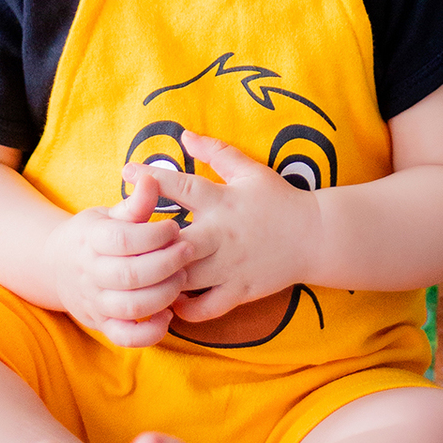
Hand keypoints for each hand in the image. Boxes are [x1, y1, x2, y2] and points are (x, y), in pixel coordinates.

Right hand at [49, 166, 196, 346]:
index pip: (123, 239)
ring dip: (163, 294)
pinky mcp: (102, 325)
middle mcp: (89, 273)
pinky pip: (126, 338)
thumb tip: (152, 179)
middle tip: (188, 251)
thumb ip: (135, 203)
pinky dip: (150, 332)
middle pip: (130, 275)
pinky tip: (168, 314)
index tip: (174, 228)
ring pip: (131, 307)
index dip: (154, 234)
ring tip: (181, 278)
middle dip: (166, 263)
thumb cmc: (95, 234)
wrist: (57, 266)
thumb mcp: (110, 213)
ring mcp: (95, 302)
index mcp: (90, 240)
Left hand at [140, 131, 309, 323]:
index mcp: (222, 200)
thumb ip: (216, 151)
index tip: (126, 173)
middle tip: (125, 244)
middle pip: (173, 242)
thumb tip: (184, 134)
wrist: (317, 236)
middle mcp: (222, 234)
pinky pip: (206, 308)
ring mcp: (230, 266)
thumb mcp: (250, 170)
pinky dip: (185, 309)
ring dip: (160, 278)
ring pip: (183, 279)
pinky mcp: (240, 291)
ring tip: (141, 276)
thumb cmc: (280, 200)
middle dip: (147, 243)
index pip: (180, 186)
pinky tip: (172, 301)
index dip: (150, 178)